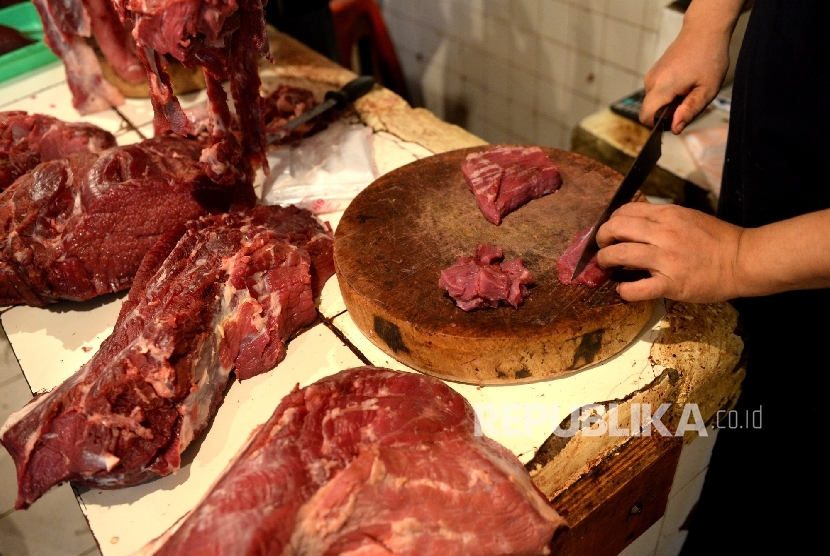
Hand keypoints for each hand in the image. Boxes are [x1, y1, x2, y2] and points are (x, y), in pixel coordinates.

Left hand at [595, 203, 743, 302]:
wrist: (743, 260)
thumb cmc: (718, 239)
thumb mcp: (688, 217)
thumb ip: (662, 219)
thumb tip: (635, 224)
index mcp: (668, 215)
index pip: (626, 211)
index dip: (611, 221)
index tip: (610, 231)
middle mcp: (663, 233)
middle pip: (616, 228)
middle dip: (601, 238)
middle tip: (601, 248)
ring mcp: (666, 259)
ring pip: (621, 254)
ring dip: (605, 261)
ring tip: (605, 266)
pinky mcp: (671, 283)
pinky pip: (637, 288)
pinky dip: (624, 290)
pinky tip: (623, 290)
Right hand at [639, 0, 741, 132]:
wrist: (703, 31)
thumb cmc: (709, 58)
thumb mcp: (707, 89)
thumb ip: (689, 111)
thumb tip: (674, 129)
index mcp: (662, 87)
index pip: (646, 117)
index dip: (659, 126)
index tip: (676, 120)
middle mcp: (651, 82)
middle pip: (651, 111)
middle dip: (668, 114)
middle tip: (690, 100)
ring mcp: (650, 76)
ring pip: (655, 102)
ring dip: (670, 103)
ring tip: (689, 90)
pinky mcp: (654, 73)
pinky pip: (657, 93)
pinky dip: (669, 95)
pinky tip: (684, 83)